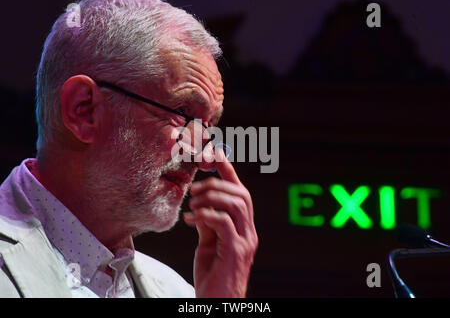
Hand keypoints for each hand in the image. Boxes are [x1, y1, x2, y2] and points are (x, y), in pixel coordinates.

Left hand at [183, 150, 257, 297]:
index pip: (240, 193)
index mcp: (244, 229)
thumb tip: (201, 206)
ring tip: (192, 204)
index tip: (217, 154)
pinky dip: (206, 215)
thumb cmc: (213, 278)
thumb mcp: (208, 245)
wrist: (218, 304)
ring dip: (211, 198)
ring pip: (236, 204)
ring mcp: (245, 242)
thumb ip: (209, 225)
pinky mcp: (235, 252)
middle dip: (217, 184)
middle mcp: (249, 233)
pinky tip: (191, 220)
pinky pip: (224, 223)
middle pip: (242, 194)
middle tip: (195, 189)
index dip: (229, 172)